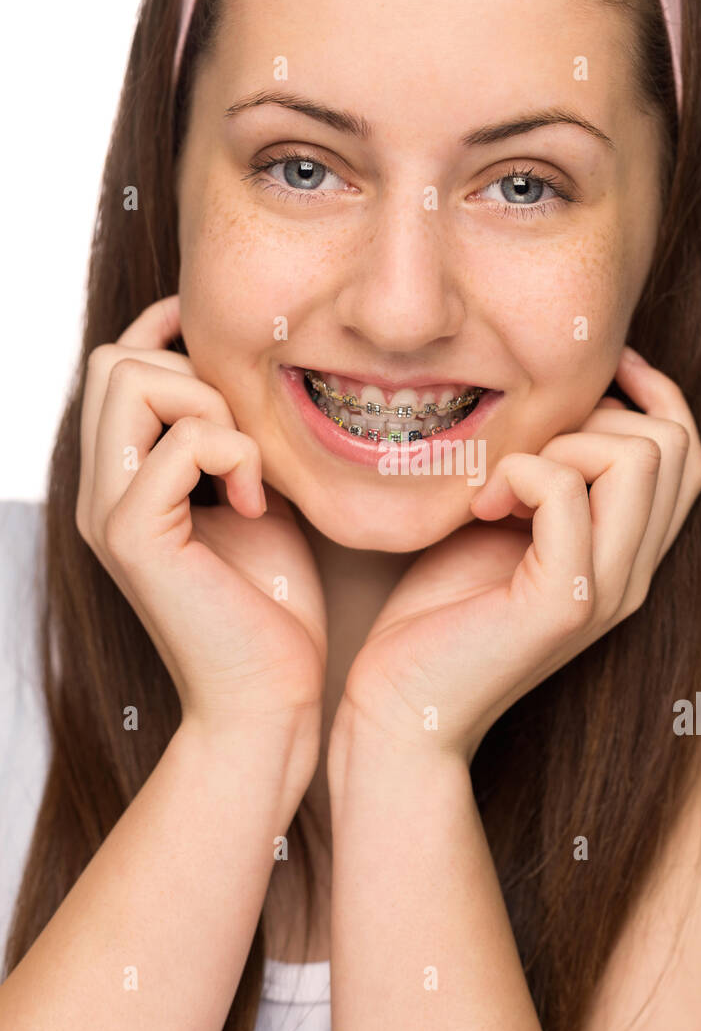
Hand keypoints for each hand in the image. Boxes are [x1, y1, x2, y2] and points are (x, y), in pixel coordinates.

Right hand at [76, 295, 325, 778]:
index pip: (116, 363)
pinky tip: (255, 505)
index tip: (234, 351)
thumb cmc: (270, 605)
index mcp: (120, 479)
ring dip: (211, 407)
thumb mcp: (251, 495)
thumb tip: (239, 370)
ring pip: (130, 380)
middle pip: (114, 359)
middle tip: (244, 441)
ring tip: (248, 472)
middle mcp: (99, 491)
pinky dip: (233, 455)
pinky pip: (179, 443)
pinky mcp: (134, 538)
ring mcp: (108, 513)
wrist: (268, 697)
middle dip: (194, 373)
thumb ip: (230, 437)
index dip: (169, 333)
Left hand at [333, 347, 700, 765]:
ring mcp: (606, 591)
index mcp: (629, 556)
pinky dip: (519, 472)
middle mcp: (635, 575)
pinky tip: (480, 505)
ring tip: (499, 487)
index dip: (651, 394)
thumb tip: (564, 400)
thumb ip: (548, 476)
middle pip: (671, 444)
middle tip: (520, 460)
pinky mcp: (562, 603)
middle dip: (593, 419)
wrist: (402, 706)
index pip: (690, 452)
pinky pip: (567, 490)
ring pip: (637, 457)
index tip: (589, 375)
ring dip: (558, 443)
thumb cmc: (438, 613)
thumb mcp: (507, 525)